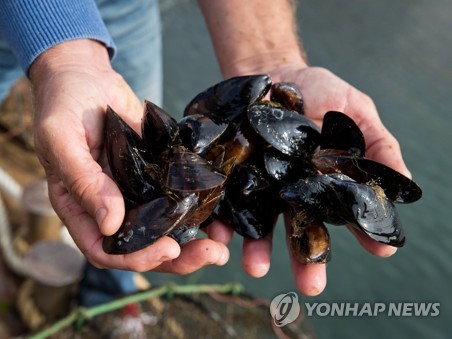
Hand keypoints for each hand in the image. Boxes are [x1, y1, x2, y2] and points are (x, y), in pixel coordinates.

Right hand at [30, 39, 228, 273]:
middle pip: (142, 249)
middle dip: (177, 258)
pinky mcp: (156, 174)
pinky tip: (220, 210)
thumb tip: (110, 224)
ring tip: (221, 244)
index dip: (136, 259)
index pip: (106, 251)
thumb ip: (82, 180)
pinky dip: (198, 210)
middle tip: (212, 253)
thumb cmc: (63, 104)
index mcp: (81, 208)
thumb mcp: (62, 139)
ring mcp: (135, 193)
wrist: (85, 76)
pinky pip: (176, 199)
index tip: (167, 248)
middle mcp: (110, 207)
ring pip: (163, 230)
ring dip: (192, 241)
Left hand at [208, 63, 410, 295]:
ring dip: (258, 250)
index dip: (364, 232)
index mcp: (325, 184)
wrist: (267, 72)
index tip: (381, 248)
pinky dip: (219, 221)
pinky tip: (218, 236)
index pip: (347, 214)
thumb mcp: (353, 110)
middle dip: (306, 259)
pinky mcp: (230, 178)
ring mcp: (260, 189)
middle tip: (311, 285)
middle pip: (302, 231)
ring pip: (260, 226)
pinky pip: (223, 203)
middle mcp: (293, 194)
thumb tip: (406, 184)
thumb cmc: (316, 90)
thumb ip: (377, 144)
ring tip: (255, 268)